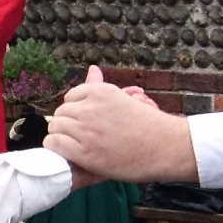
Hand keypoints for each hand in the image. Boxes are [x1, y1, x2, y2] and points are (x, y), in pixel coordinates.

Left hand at [41, 66, 197, 182]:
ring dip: (62, 136)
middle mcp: (91, 108)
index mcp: (100, 92)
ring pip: (56, 127)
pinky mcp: (85, 153)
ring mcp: (86, 130)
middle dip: (68, 123)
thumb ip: (102, 86)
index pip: (71, 97)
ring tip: (76, 146)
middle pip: (61, 113)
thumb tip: (92, 68)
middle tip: (80, 136)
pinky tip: (70, 154)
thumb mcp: (126, 98)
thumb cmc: (150, 125)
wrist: (166, 147)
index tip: (86, 122)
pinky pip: (55, 144)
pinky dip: (58, 148)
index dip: (76, 111)